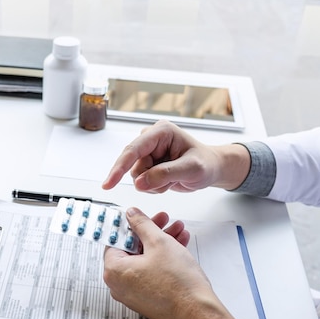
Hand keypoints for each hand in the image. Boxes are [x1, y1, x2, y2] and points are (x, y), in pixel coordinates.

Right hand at [102, 120, 249, 192]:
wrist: (212, 169)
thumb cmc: (206, 164)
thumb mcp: (191, 169)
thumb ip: (165, 175)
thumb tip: (139, 183)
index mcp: (161, 132)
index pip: (133, 150)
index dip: (119, 167)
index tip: (108, 184)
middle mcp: (151, 139)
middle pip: (132, 165)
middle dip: (149, 178)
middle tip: (170, 181)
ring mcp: (148, 151)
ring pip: (136, 175)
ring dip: (153, 184)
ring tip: (172, 180)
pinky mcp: (148, 163)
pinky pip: (140, 181)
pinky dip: (153, 187)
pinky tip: (168, 182)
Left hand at [103, 207, 241, 318]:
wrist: (198, 313)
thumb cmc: (177, 283)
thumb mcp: (159, 242)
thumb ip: (142, 224)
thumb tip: (132, 214)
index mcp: (114, 270)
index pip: (116, 239)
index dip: (131, 224)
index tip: (141, 216)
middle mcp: (118, 285)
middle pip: (132, 249)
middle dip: (151, 232)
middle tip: (164, 220)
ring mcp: (132, 294)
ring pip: (144, 260)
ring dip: (161, 243)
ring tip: (179, 231)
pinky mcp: (147, 299)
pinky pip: (150, 273)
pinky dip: (163, 259)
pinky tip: (180, 245)